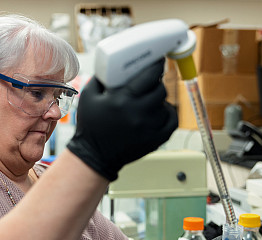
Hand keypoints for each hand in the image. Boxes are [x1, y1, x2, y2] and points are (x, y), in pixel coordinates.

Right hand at [67, 58, 177, 180]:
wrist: (95, 156)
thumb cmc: (91, 125)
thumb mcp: (88, 96)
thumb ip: (101, 77)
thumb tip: (116, 64)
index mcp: (121, 100)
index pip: (149, 76)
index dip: (156, 65)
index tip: (158, 60)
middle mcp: (138, 114)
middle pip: (160, 90)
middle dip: (157, 83)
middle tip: (151, 82)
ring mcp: (149, 128)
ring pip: (166, 105)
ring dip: (160, 100)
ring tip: (149, 99)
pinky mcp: (155, 140)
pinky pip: (172, 121)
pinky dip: (169, 114)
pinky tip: (160, 111)